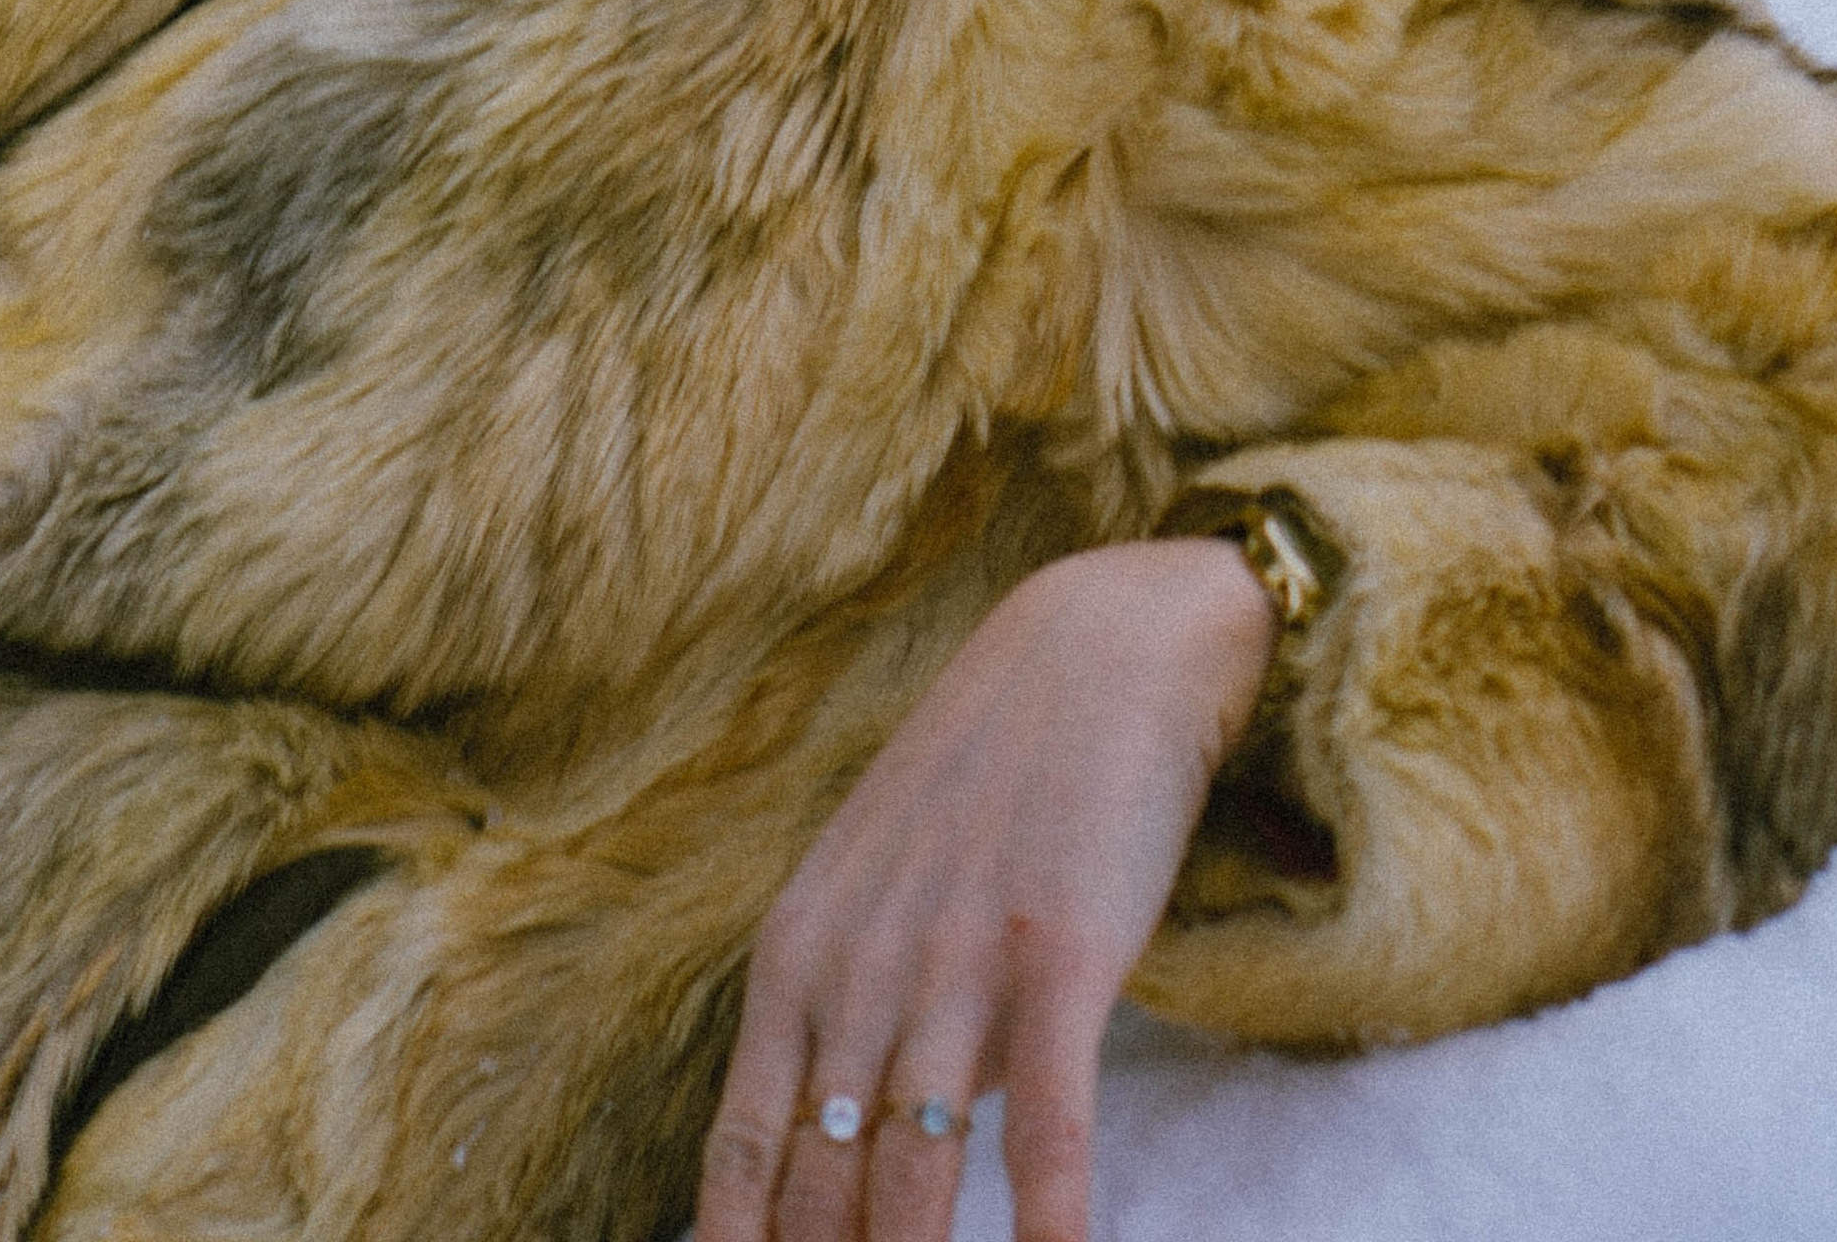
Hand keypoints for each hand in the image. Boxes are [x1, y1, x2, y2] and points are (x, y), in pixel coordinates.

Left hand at [695, 538, 1279, 1241]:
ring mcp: (955, 962)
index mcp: (797, 955)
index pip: (740, 1158)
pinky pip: (1046, 1121)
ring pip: (912, 1174)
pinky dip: (1047, 1220)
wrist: (1096, 651)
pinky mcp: (1058, 955)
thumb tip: (857, 1163)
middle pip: (819, 1190)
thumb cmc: (986, 782)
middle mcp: (858, 966)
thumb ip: (858, 1020)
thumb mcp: (879, 891)